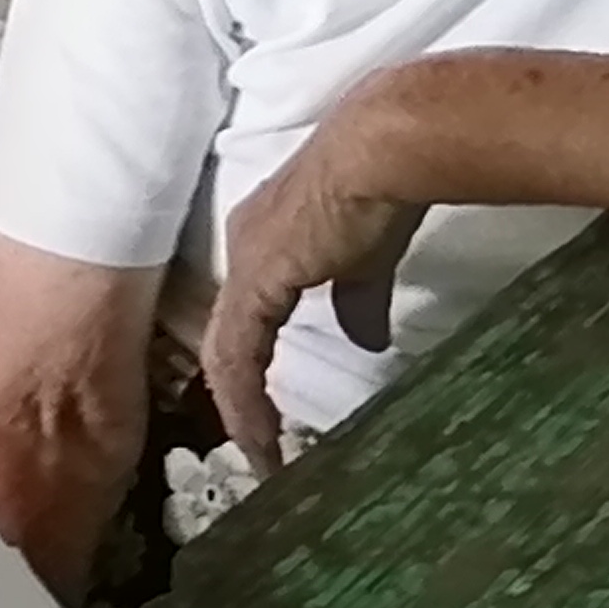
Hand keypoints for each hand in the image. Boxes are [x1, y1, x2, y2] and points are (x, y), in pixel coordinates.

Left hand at [199, 129, 429, 472]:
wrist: (383, 152)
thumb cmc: (380, 191)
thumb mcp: (366, 259)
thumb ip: (357, 299)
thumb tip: (369, 338)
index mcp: (263, 243)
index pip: (244, 316)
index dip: (250, 364)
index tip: (265, 409)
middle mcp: (242, 252)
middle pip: (225, 339)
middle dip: (237, 396)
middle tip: (256, 445)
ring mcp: (244, 268)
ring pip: (225, 354)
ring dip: (241, 410)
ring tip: (260, 455)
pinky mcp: (256, 284)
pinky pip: (239, 357)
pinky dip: (247, 401)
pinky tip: (260, 436)